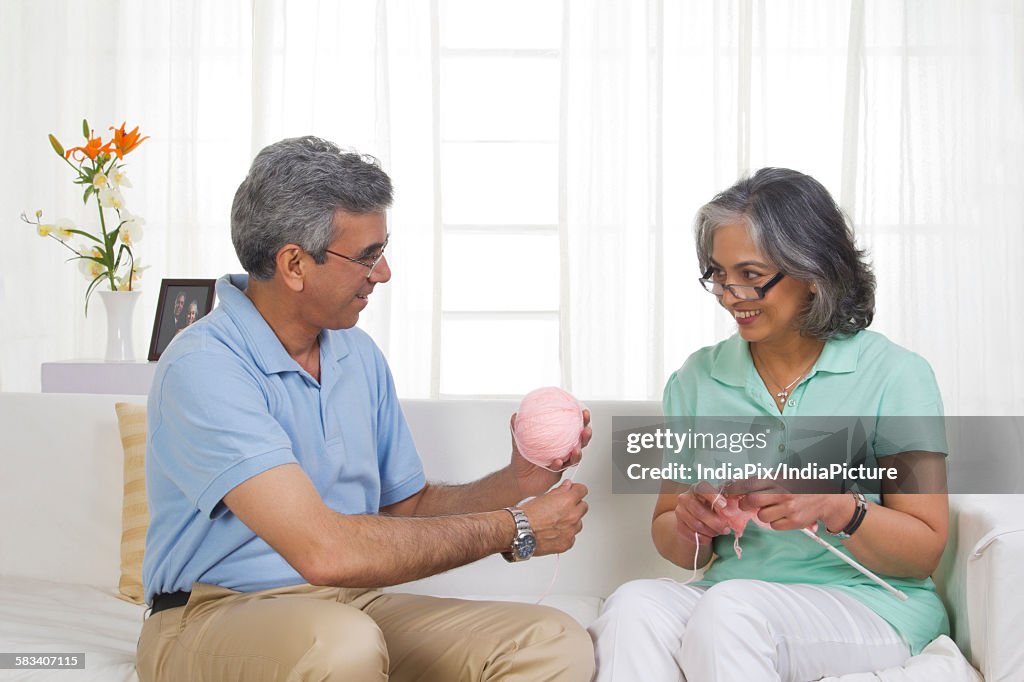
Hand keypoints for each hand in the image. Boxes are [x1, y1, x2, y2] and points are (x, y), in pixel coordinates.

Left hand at [510, 408, 591, 499]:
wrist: (519, 479)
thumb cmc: (521, 459)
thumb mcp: (518, 441)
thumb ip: (517, 428)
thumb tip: (516, 414)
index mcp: (557, 439)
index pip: (572, 427)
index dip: (581, 420)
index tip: (584, 412)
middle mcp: (562, 449)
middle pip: (580, 441)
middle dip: (586, 435)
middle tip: (586, 429)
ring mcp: (562, 461)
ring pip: (575, 456)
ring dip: (578, 452)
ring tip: (576, 448)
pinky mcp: (558, 472)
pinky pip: (561, 467)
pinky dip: (559, 464)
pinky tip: (557, 461)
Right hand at [520, 480, 588, 554]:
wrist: (518, 532)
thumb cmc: (526, 515)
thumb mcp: (543, 496)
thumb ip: (560, 491)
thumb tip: (568, 487)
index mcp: (567, 501)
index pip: (583, 490)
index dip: (577, 490)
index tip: (574, 492)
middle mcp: (571, 516)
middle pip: (583, 507)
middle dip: (575, 506)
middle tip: (563, 508)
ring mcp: (570, 531)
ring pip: (579, 523)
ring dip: (571, 521)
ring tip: (556, 522)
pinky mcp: (567, 544)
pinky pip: (572, 537)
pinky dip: (566, 534)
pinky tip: (554, 532)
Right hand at [675, 481, 730, 545]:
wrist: (697, 521)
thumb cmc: (712, 508)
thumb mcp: (719, 502)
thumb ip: (725, 502)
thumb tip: (735, 504)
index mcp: (697, 488)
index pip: (702, 488)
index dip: (713, 496)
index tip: (724, 505)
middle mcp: (685, 498)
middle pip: (699, 511)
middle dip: (715, 523)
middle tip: (726, 529)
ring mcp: (680, 512)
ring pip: (697, 525)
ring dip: (711, 531)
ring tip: (719, 532)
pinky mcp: (679, 526)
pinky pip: (693, 535)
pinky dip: (704, 539)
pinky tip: (710, 537)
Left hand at [732, 478, 847, 530]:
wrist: (826, 497)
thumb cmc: (801, 486)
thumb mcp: (782, 477)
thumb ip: (763, 481)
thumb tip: (740, 484)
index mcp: (778, 479)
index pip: (749, 484)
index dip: (735, 489)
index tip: (727, 491)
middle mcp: (782, 493)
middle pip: (752, 501)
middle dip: (745, 504)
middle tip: (747, 503)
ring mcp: (788, 509)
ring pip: (761, 516)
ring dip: (762, 513)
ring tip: (771, 508)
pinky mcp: (794, 522)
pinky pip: (774, 526)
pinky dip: (774, 522)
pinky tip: (781, 515)